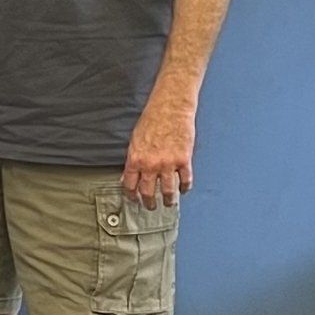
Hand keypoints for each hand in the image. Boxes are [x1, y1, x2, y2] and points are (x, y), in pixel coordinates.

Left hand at [122, 93, 195, 208]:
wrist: (170, 108)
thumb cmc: (152, 120)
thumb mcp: (135, 140)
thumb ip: (133, 160)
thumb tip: (129, 176)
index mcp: (135, 159)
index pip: (130, 185)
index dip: (131, 196)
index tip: (134, 200)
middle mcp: (151, 164)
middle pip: (148, 192)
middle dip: (148, 203)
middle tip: (150, 206)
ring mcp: (168, 164)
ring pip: (168, 191)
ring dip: (168, 200)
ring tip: (168, 203)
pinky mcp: (184, 160)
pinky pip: (185, 180)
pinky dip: (184, 188)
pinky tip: (183, 190)